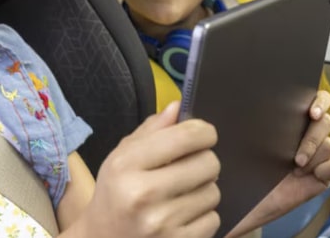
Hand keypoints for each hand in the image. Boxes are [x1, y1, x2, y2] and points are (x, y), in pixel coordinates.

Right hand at [71, 102, 219, 237]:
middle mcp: (142, 194)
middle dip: (204, 161)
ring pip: (213, 192)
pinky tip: (183, 215)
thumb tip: (179, 107)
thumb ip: (151, 130)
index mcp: (126, 165)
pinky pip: (213, 219)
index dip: (204, 132)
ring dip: (204, 190)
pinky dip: (203, 216)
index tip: (204, 135)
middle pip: (208, 163)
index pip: (186, 137)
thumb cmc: (116, 193)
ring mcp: (161, 223)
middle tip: (191, 167)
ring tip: (183, 194)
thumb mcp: (121, 158)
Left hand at [227, 91, 329, 236]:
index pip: (317, 100)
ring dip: (314, 157)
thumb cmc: (242, 172)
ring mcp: (315, 157)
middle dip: (313, 137)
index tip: (312, 114)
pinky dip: (326, 170)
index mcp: (290, 122)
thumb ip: (254, 124)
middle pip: (326, 122)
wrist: (245, 205)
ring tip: (296, 170)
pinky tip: (310, 177)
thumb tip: (246, 110)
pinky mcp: (321, 176)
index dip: (320, 102)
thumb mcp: (245, 144)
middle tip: (296, 158)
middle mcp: (305, 137)